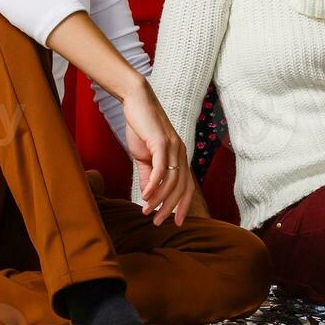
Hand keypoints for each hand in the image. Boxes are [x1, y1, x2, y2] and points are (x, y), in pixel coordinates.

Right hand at [124, 92, 196, 226]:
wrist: (136, 101)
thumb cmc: (141, 128)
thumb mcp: (145, 156)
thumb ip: (149, 175)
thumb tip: (148, 196)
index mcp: (180, 156)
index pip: (187, 186)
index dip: (183, 205)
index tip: (176, 223)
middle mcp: (181, 152)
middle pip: (181, 187)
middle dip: (170, 208)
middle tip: (157, 222)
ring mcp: (173, 147)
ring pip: (171, 180)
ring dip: (159, 199)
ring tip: (146, 212)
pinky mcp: (161, 141)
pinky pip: (161, 168)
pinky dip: (154, 184)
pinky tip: (145, 196)